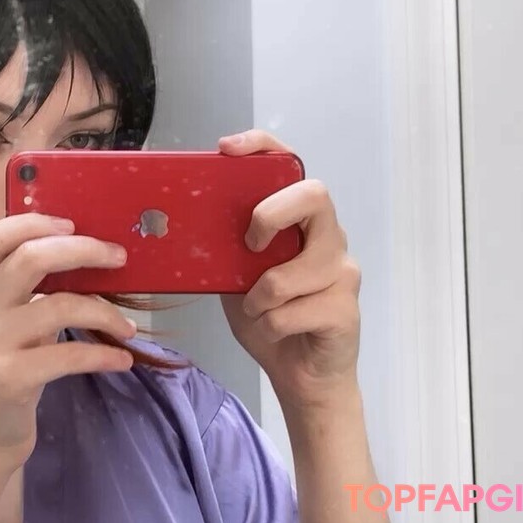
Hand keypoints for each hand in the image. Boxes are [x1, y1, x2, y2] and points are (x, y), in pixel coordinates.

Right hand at [0, 213, 136, 472]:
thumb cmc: (7, 371)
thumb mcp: (7, 326)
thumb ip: (30, 293)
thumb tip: (89, 257)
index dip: (30, 222)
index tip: (71, 223)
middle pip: (29, 258)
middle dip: (82, 250)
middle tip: (118, 256)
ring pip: (59, 305)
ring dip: (105, 311)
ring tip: (126, 327)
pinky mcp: (9, 379)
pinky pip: (69, 355)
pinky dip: (103, 354)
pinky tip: (121, 359)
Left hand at [217, 129, 361, 407]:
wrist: (300, 374)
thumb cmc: (270, 316)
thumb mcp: (236, 275)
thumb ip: (226, 248)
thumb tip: (177, 225)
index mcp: (300, 220)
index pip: (291, 164)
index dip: (262, 148)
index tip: (227, 149)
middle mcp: (329, 238)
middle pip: (315, 196)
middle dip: (272, 214)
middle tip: (249, 242)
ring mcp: (343, 273)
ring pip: (295, 272)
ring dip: (261, 297)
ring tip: (257, 308)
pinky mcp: (345, 310)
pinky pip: (292, 313)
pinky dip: (269, 326)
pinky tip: (275, 330)